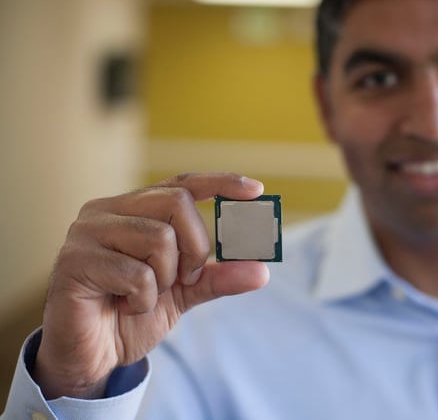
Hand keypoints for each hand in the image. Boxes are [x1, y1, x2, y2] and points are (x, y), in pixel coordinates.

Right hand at [33, 172, 269, 399]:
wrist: (92, 356)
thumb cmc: (132, 314)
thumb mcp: (185, 293)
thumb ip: (217, 277)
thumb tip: (261, 270)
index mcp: (134, 209)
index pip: (182, 184)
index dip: (220, 183)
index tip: (256, 191)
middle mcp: (108, 210)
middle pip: (177, 204)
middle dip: (196, 247)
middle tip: (185, 279)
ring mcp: (87, 232)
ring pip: (158, 238)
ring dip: (165, 279)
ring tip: (144, 296)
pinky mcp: (74, 261)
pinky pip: (135, 273)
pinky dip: (143, 299)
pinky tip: (125, 306)